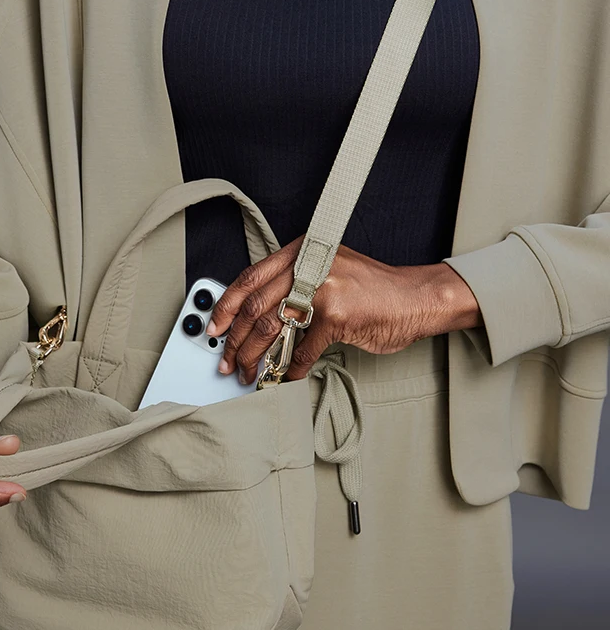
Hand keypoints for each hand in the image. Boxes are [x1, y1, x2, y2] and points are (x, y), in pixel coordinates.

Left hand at [206, 236, 482, 383]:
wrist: (415, 298)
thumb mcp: (327, 271)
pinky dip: (293, 369)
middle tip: (227, 360)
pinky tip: (287, 378)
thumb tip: (255, 316)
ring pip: (272, 328)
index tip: (214, 328)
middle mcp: (309, 266)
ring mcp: (322, 289)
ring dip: (256, 357)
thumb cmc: (372, 290)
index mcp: (301, 252)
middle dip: (235, 340)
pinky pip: (303, 350)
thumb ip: (293, 285)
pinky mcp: (336, 316)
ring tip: (248, 373)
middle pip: (255, 306)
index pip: (250, 278)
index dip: (226, 306)